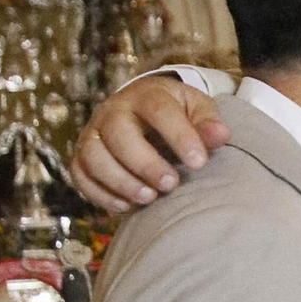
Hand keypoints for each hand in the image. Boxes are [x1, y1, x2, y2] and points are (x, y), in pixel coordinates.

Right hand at [68, 75, 230, 215]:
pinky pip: (79, 174)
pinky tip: (125, 207)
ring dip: (120, 181)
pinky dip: (99, 193)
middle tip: (171, 185)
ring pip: (94, 156)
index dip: (178, 136)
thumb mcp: (195, 109)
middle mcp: (113, 110)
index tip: (199, 163)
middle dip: (144, 163)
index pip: (159, 110)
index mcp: (146, 95)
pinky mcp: (82, 154)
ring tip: (149, 198)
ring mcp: (93, 132)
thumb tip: (221, 134)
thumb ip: (206, 122)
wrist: (141, 110)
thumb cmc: (175, 113)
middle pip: (118, 133)